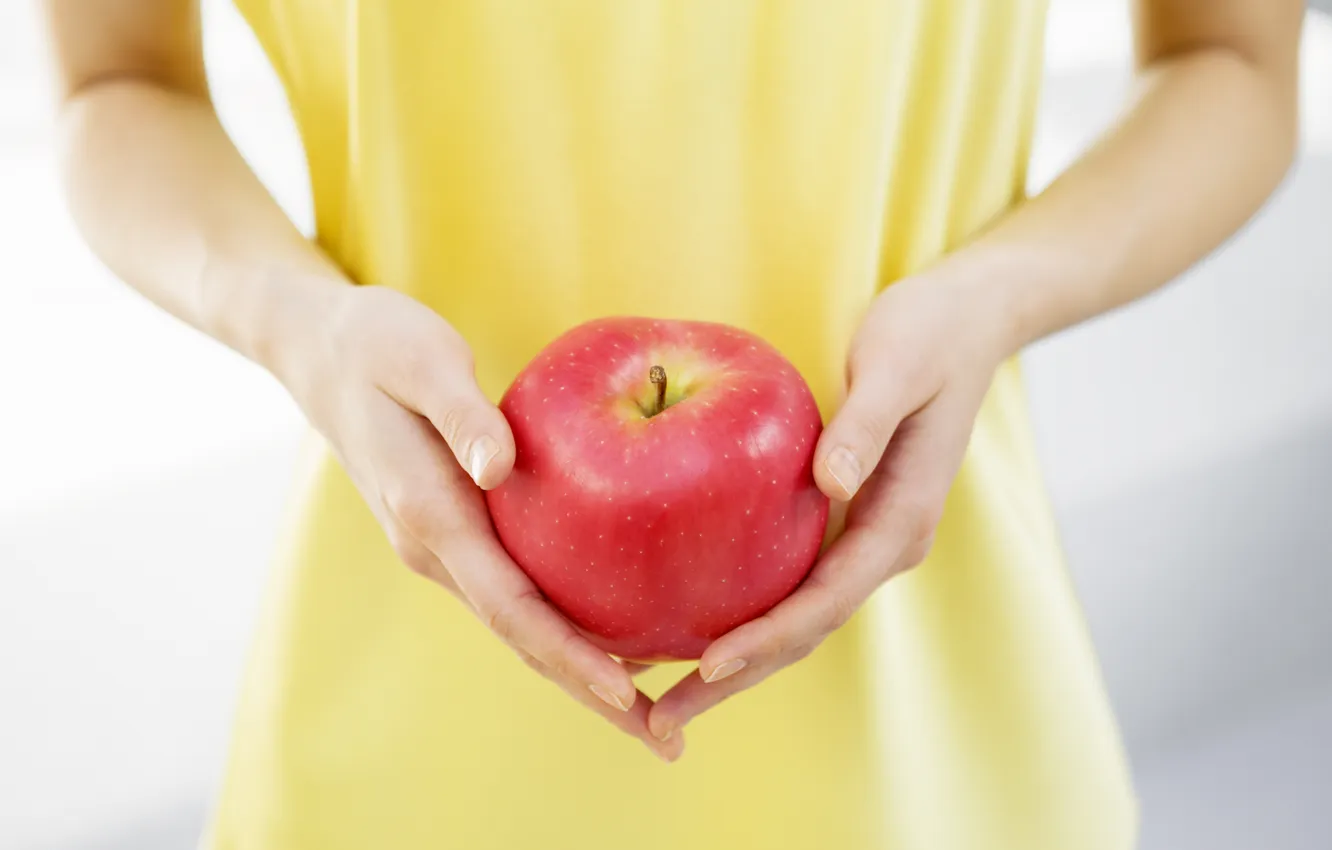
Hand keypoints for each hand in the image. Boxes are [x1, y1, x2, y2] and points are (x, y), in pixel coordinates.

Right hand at [276, 281, 682, 761]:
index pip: (510, 606)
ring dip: (580, 670)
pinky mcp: (454, 533)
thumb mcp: (420, 359)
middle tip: (664, 740)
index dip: (569, 654)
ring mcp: (440, 547)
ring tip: (651, 710)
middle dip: (591, 692)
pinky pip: (514, 596)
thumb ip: (462, 412)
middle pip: (521, 638)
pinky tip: (612, 636)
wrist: (316, 347)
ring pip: (518, 625)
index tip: (626, 695)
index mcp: (430, 514)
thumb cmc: (375, 344)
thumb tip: (500, 467)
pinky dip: (562, 628)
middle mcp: (433, 548)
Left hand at [647, 262, 1013, 741]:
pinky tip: (692, 623)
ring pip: (797, 617)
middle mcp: (884, 542)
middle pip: (806, 630)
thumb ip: (865, 426)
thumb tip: (830, 485)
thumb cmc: (928, 334)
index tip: (706, 667)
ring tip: (665, 698)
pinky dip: (746, 613)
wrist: (967, 319)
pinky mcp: (845, 519)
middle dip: (737, 678)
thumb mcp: (897, 366)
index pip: (826, 599)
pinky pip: (792, 582)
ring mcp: (866, 536)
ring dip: (737, 661)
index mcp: (900, 519)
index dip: (767, 638)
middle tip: (663, 719)